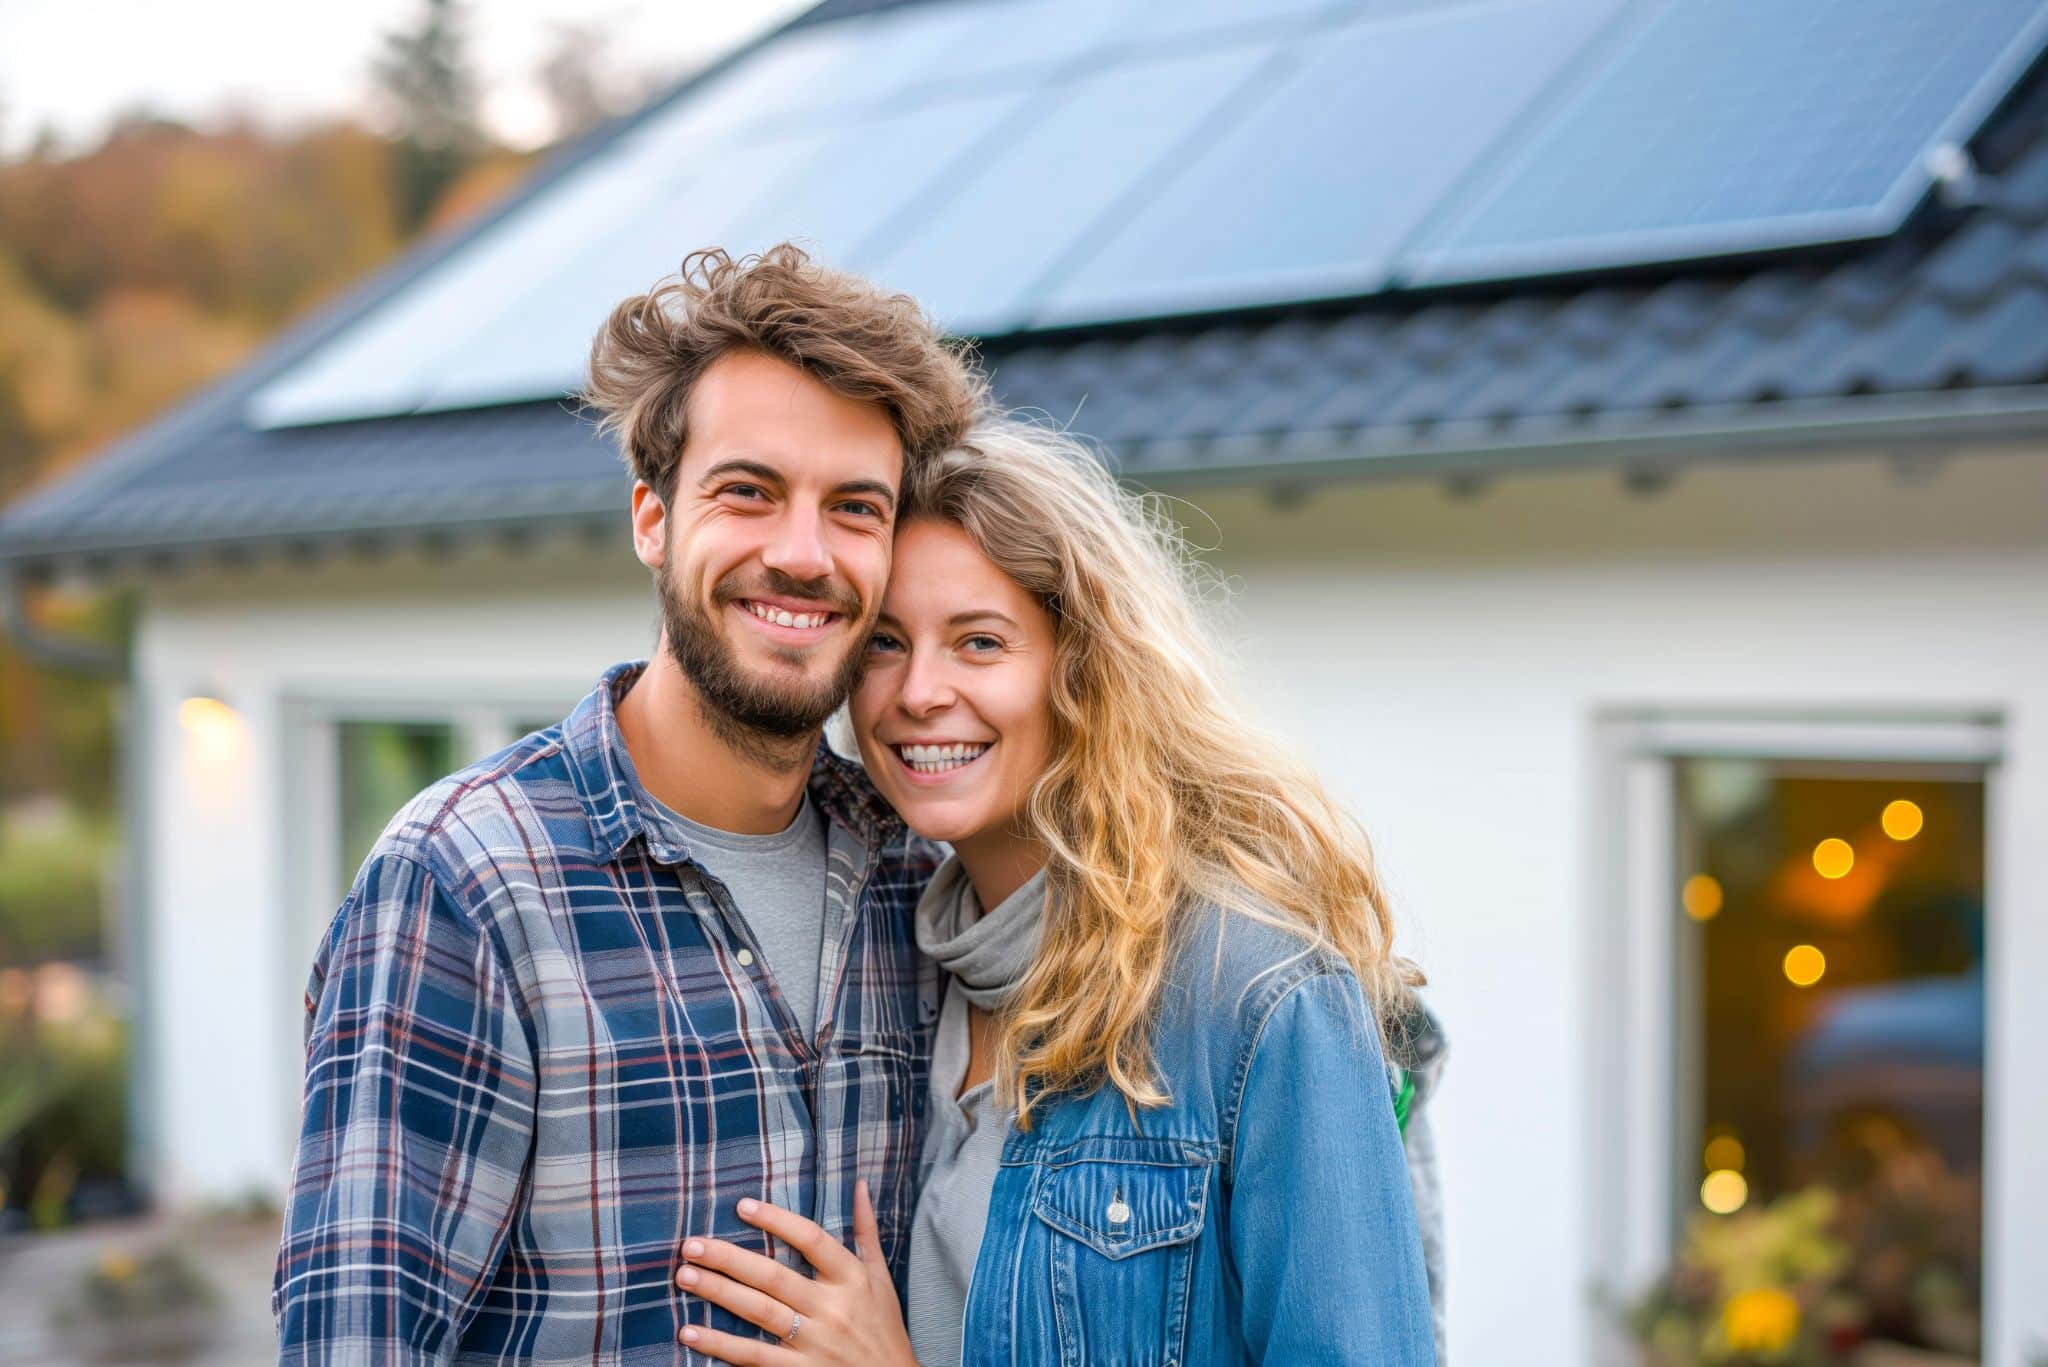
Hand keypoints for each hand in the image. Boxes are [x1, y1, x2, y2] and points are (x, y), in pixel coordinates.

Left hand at [676, 1179, 918, 1366]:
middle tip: (691, 1244)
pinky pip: (754, 1356)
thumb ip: (867, 1231)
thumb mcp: (880, 1277)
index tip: (741, 1206)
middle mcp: (832, 1308)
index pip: (811, 1239)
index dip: (776, 1220)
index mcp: (852, 1278)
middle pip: (773, 1276)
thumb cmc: (884, 1327)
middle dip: (729, 1258)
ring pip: (758, 1312)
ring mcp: (814, 1343)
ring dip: (718, 1293)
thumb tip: (859, 1185)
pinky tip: (690, 1333)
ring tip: (684, 1276)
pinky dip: (720, 1344)